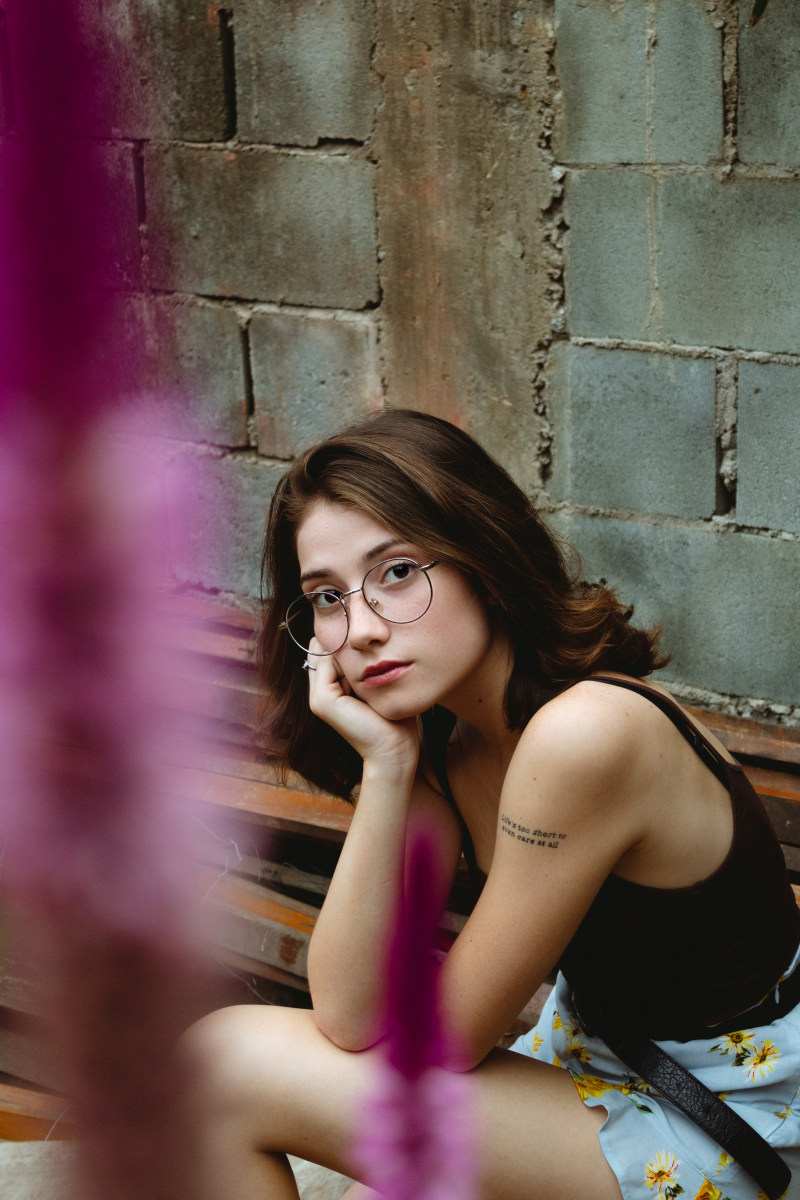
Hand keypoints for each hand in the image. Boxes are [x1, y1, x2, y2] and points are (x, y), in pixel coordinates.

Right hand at [305, 641, 418, 773]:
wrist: (394, 750)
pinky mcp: (323, 700)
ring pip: (325, 652)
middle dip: (344, 644)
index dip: (345, 642)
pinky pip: (328, 661)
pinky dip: (348, 661)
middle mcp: (320, 693)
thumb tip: (367, 641)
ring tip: (370, 671)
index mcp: (330, 690)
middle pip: (323, 649)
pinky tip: (367, 677)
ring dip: (347, 651)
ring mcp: (318, 698)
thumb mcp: (379, 686)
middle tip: (370, 656)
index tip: (368, 646)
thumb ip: (367, 666)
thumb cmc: (394, 720)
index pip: (328, 650)